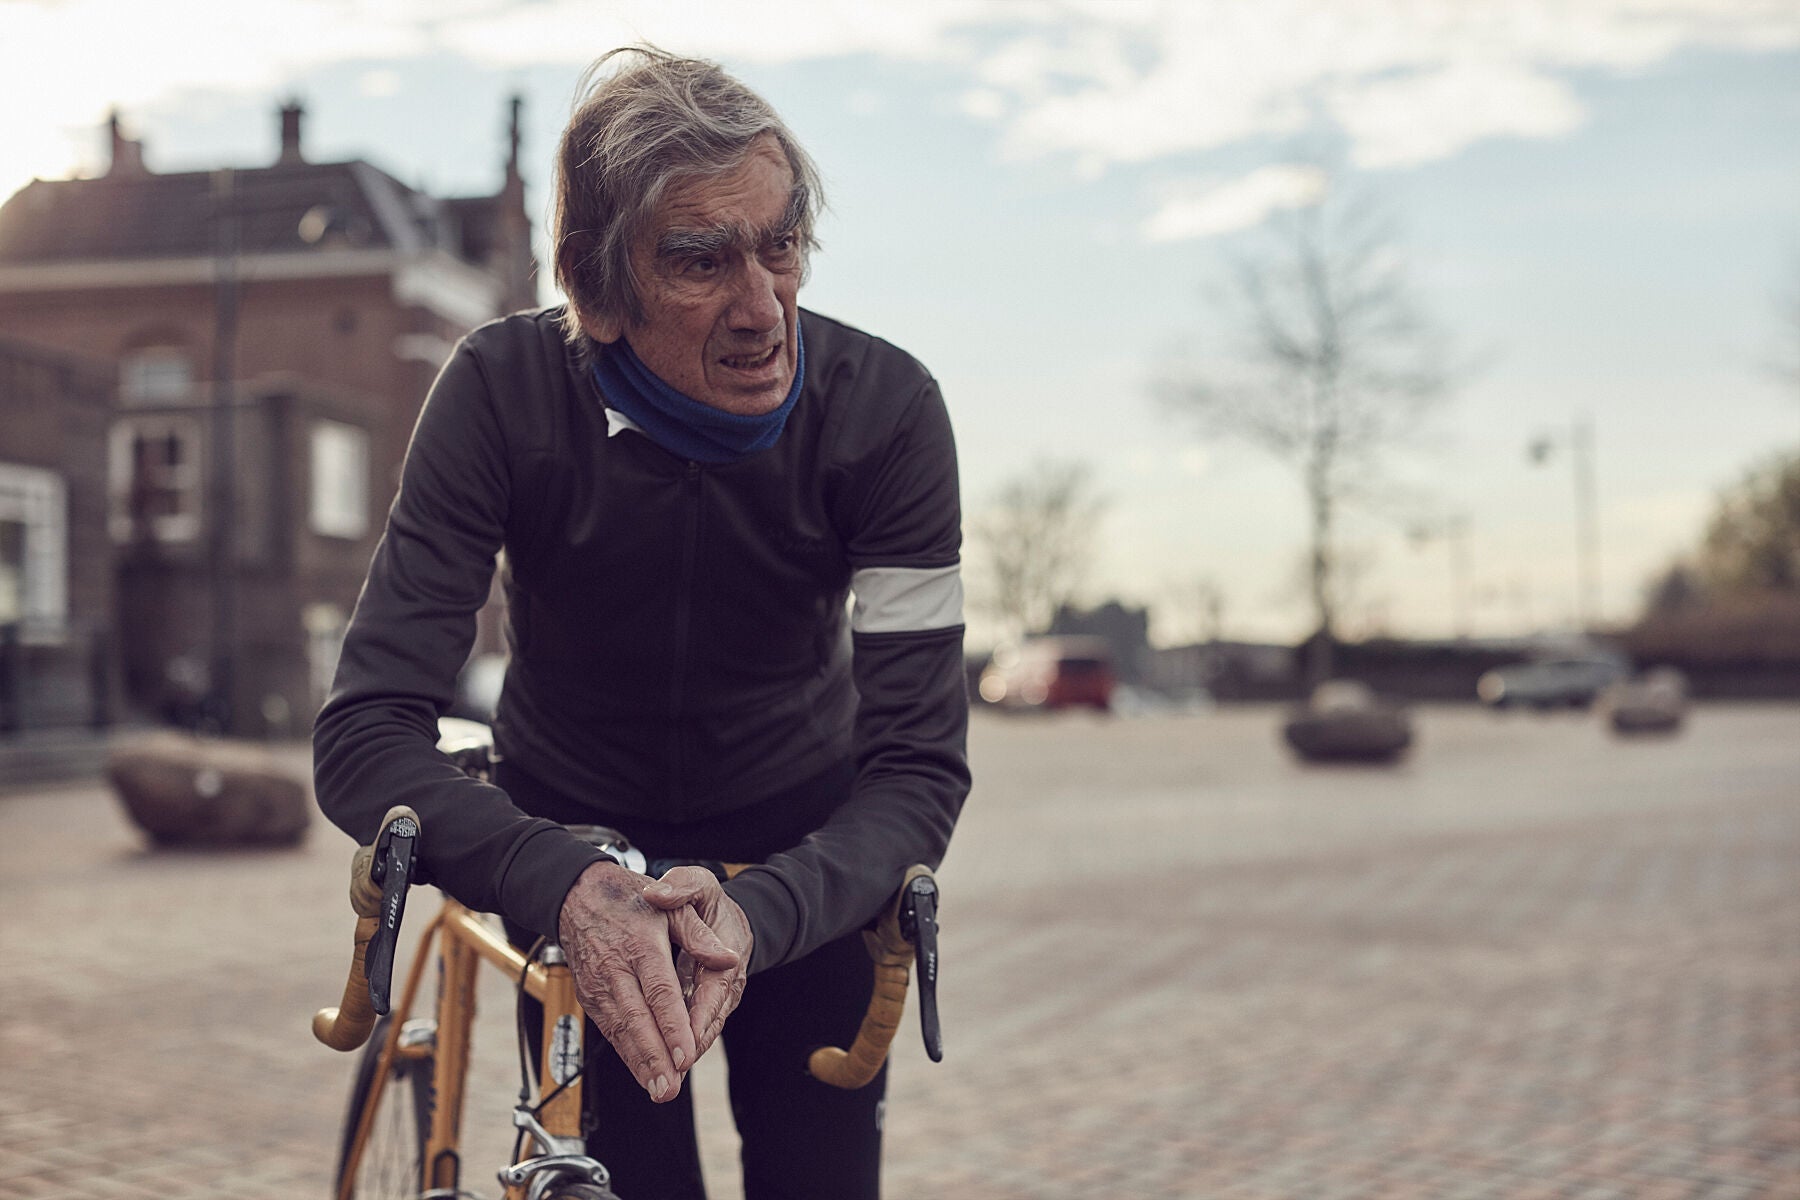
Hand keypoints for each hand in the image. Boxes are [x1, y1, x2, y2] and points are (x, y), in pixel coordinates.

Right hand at [557, 860, 738, 1101]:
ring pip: (620, 1031)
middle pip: (637, 1020)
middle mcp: (617, 969)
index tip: (686, 1055)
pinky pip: (609, 1029)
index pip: (659, 992)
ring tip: (659, 1090)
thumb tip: (728, 959)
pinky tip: (642, 1072)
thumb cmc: (631, 899)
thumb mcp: (672, 906)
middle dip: (654, 1058)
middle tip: (670, 1089)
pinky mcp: (590, 996)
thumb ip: (699, 935)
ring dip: (639, 1064)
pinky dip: (625, 1053)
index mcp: (642, 945)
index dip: (672, 1027)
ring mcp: (599, 985)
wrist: (578, 895)